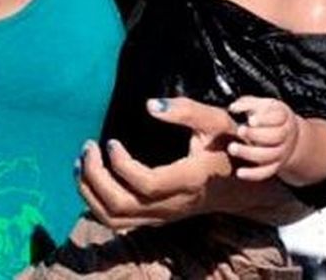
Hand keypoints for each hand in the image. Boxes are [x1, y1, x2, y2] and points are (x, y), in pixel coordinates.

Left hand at [75, 97, 238, 230]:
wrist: (243, 187)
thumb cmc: (229, 148)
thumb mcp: (216, 122)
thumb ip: (186, 110)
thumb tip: (150, 105)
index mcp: (188, 180)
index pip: (147, 184)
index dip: (122, 165)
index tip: (111, 141)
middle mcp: (172, 204)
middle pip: (122, 205)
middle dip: (95, 177)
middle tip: (88, 147)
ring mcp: (162, 215)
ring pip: (115, 219)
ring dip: (89, 192)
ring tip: (81, 162)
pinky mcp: (155, 218)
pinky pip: (118, 221)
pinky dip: (96, 203)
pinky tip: (90, 178)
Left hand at [226, 97, 299, 182]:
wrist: (287, 134)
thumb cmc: (269, 116)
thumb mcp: (261, 104)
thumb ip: (247, 103)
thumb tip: (233, 108)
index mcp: (283, 116)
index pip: (278, 118)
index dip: (265, 120)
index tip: (251, 120)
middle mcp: (285, 135)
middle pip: (274, 137)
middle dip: (256, 135)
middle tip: (240, 130)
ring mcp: (281, 152)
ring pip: (269, 156)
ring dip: (250, 153)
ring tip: (232, 148)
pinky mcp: (275, 165)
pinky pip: (266, 172)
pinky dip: (253, 174)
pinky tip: (239, 172)